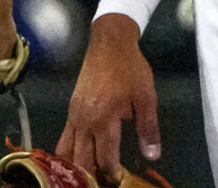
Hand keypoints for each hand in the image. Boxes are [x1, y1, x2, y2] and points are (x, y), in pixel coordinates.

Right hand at [57, 14, 159, 185]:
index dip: (112, 174)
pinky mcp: (71, 110)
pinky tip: (78, 158)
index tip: (119, 182)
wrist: (109, 42)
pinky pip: (64, 138)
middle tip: (103, 182)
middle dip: (91, 176)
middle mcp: (84, 121)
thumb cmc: (130, 69)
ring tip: (89, 175)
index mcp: (104, 120)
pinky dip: (69, 152)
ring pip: (67, 151)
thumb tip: (152, 156)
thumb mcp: (146, 97)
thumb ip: (148, 128)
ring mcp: (74, 115)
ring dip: (77, 166)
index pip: (105, 158)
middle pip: (81, 160)